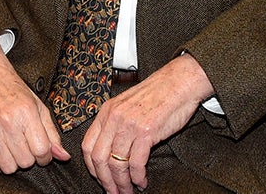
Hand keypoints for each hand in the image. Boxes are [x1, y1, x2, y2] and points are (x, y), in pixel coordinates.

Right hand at [0, 36, 70, 172]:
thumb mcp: (38, 105)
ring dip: (15, 161)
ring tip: (14, 145)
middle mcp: (8, 122)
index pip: (42, 150)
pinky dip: (0, 161)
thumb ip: (52, 133)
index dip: (46, 156)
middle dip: (30, 156)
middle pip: (26, 162)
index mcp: (26, 112)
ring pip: (9, 168)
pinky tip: (2, 146)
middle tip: (26, 143)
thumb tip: (63, 156)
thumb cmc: (13, 90)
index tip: (43, 151)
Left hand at [82, 54, 213, 193]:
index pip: (88, 145)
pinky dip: (138, 178)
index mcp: (106, 111)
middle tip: (113, 192)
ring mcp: (129, 124)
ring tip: (128, 191)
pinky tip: (142, 181)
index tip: (100, 179)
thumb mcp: (126, 105)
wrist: (177, 83)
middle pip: (99, 158)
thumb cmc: (155, 95)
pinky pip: (136, 163)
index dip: (92, 168)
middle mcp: (114, 117)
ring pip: (117, 164)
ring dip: (122, 184)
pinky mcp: (146, 131)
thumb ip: (114, 124)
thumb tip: (109, 152)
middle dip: (105, 181)